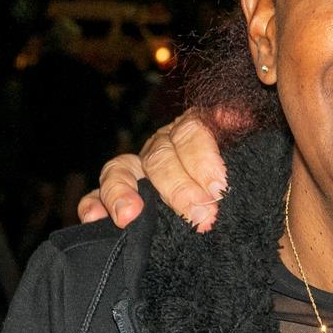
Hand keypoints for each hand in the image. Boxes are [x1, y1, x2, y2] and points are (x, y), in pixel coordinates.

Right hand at [76, 110, 227, 231]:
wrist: (221, 196)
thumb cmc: (233, 171)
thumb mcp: (240, 145)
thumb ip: (234, 126)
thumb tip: (235, 115)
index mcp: (191, 129)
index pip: (191, 133)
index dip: (203, 160)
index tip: (219, 187)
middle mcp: (160, 146)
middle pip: (159, 158)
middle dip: (179, 190)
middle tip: (202, 216)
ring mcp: (135, 170)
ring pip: (119, 171)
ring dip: (122, 193)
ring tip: (130, 216)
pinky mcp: (116, 195)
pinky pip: (95, 196)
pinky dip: (92, 205)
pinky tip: (94, 218)